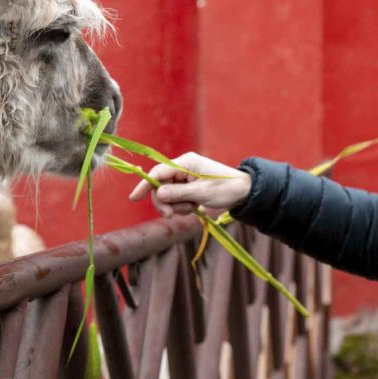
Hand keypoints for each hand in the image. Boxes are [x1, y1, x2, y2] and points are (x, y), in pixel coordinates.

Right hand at [127, 152, 251, 217]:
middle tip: (170, 216)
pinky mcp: (188, 187)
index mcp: (185, 162)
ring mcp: (185, 177)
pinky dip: (183, 206)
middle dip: (164, 202)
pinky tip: (196, 207)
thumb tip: (158, 194)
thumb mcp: (202, 193)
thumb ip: (178, 193)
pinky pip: (176, 199)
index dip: (145, 185)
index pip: (158, 172)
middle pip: (160, 186)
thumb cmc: (225, 188)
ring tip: (194, 207)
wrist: (243, 191)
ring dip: (177, 206)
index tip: (133, 198)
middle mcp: (183, 168)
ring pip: (168, 195)